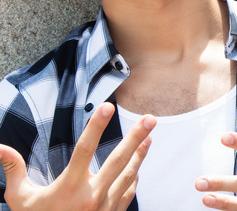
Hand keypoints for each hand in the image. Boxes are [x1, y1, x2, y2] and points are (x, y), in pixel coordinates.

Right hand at [0, 102, 155, 210]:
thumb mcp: (20, 199)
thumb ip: (14, 170)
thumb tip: (0, 148)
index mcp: (69, 187)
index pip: (85, 149)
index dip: (96, 126)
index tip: (108, 107)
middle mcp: (91, 195)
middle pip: (117, 159)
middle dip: (135, 137)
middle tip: (150, 119)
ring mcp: (105, 206)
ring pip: (128, 174)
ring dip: (140, 154)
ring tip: (150, 135)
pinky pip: (128, 192)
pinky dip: (135, 176)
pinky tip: (139, 164)